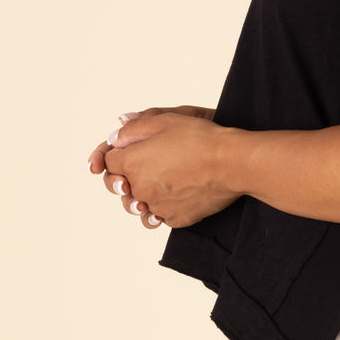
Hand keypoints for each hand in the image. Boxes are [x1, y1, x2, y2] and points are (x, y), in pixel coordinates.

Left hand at [88, 106, 236, 229]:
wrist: (231, 162)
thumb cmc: (199, 138)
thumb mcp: (162, 121)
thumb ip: (132, 129)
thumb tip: (115, 139)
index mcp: (132, 163)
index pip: (108, 162)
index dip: (115, 153)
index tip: (125, 151)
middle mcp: (140, 189)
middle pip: (120, 186)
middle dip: (125, 176)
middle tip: (143, 166)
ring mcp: (157, 207)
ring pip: (139, 205)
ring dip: (142, 195)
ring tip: (157, 184)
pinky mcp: (176, 218)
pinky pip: (162, 215)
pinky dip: (164, 207)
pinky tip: (175, 194)